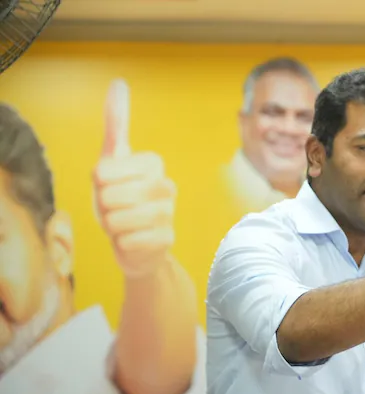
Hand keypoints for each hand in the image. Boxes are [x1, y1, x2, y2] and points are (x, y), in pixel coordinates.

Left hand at [92, 79, 175, 277]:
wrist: (137, 242)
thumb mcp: (112, 160)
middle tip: (116, 209)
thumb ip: (117, 122)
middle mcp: (167, 185)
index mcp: (153, 163)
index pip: (103, 172)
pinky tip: (133, 240)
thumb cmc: (121, 199)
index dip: (99, 183)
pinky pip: (128, 240)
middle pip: (109, 196)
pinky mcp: (167, 239)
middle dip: (104, 207)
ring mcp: (169, 213)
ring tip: (124, 224)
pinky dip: (122, 243)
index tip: (110, 185)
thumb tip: (119, 82)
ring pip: (117, 219)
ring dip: (112, 226)